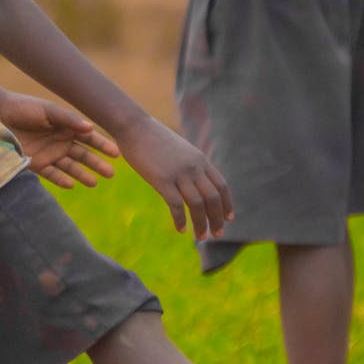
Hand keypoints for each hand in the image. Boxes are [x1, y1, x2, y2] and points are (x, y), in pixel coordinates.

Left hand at [0, 93, 118, 189]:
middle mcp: (60, 141)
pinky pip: (52, 174)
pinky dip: (61, 179)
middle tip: (111, 174)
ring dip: (82, 174)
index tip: (116, 154)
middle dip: (97, 164)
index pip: (89, 138)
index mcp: (66, 126)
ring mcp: (49, 153)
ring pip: (70, 166)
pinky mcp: (36, 163)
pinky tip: (71, 184)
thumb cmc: (24, 108)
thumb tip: (91, 128)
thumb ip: (69, 120)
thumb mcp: (48, 111)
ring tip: (94, 183)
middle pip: (83, 155)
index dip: (103, 145)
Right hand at [117, 117, 232, 239]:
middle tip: (218, 234)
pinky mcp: (162, 180)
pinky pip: (176, 205)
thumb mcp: (179, 149)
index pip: (221, 185)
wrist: (135, 126)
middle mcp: (194, 167)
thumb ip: (189, 164)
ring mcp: (178, 173)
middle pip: (213, 198)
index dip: (227, 204)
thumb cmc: (153, 138)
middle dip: (217, 218)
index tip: (228, 218)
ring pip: (197, 205)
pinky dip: (181, 220)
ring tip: (201, 237)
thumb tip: (192, 180)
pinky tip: (181, 229)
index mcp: (200, 159)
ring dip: (202, 224)